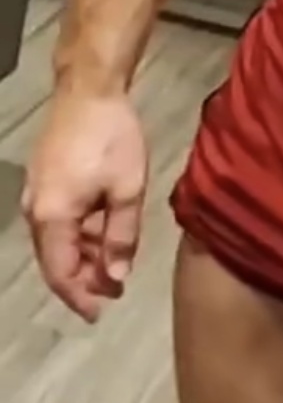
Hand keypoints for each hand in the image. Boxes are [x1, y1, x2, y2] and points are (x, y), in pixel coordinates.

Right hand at [22, 94, 148, 323]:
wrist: (89, 89)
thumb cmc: (112, 138)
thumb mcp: (127, 191)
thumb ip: (121, 238)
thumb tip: (115, 277)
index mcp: (53, 217)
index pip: (60, 273)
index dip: (80, 297)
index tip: (100, 314)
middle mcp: (36, 211)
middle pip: (55, 260)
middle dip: (84, 280)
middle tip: (115, 291)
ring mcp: (37, 195)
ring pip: (57, 241)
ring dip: (83, 257)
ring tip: (114, 265)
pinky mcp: (44, 182)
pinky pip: (58, 222)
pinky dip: (78, 235)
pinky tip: (103, 235)